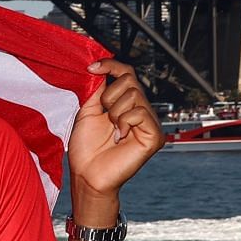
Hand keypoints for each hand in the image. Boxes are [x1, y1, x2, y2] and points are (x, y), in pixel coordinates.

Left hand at [67, 60, 163, 201]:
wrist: (87, 174)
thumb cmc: (86, 148)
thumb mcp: (88, 111)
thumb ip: (97, 90)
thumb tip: (100, 68)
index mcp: (125, 104)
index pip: (126, 74)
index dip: (111, 66)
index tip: (92, 67)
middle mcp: (140, 111)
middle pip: (130, 81)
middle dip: (109, 96)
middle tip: (104, 116)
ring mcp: (149, 123)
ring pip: (134, 95)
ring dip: (114, 112)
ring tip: (111, 130)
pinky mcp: (155, 135)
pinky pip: (139, 113)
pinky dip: (123, 122)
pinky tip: (119, 137)